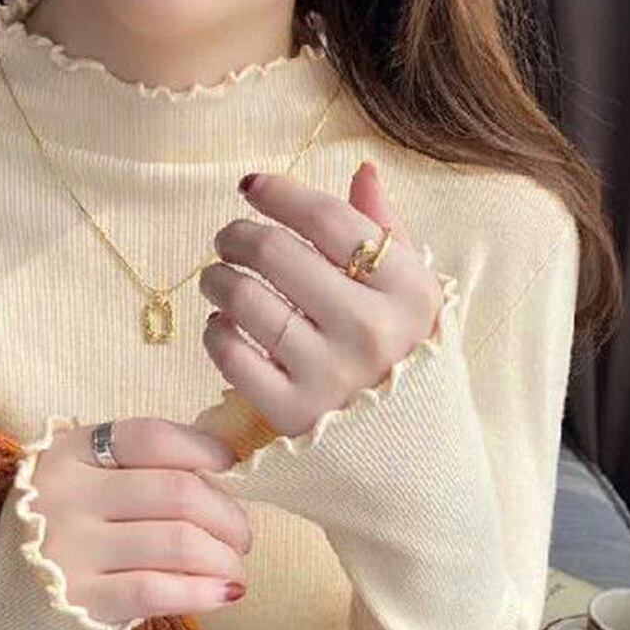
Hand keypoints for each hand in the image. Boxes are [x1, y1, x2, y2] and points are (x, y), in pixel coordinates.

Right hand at [30, 418, 252, 624]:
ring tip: (235, 569)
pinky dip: (203, 592)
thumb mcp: (79, 484)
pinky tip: (224, 595)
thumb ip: (135, 471)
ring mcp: (70, 549)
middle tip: (241, 537)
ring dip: (224, 558)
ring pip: (177, 542)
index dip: (202, 448)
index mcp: (69, 454)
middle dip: (228, 516)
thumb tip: (222, 473)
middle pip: (177, 492)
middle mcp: (66, 495)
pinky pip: (157, 590)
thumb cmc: (59, 537)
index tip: (228, 466)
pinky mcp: (80, 600)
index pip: (150, 437)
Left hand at [198, 162, 443, 438]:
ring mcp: (329, 376)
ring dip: (216, 279)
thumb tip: (361, 172)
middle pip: (277, 253)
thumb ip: (389, 234)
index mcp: (408, 292)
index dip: (279, 194)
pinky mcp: (292, 414)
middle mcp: (371, 332)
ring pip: (245, 300)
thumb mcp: (413, 297)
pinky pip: (231, 354)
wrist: (409, 457)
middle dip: (237, 235)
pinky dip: (215, 332)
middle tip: (227, 239)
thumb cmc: (403, 361)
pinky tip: (222, 326)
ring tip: (216, 279)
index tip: (251, 187)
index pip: (328, 219)